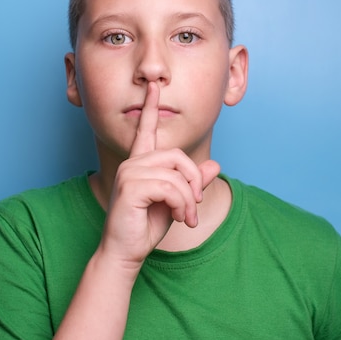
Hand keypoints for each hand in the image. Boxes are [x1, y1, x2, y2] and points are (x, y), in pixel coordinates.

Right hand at [98, 82, 219, 273]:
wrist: (126, 252)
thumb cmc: (145, 227)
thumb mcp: (176, 202)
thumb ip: (192, 183)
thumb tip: (214, 165)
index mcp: (140, 163)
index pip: (146, 129)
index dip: (150, 108)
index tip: (153, 87)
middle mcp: (133, 163)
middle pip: (177, 156)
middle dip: (193, 182)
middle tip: (195, 205)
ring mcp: (129, 172)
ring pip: (176, 174)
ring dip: (188, 200)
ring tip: (186, 217)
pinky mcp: (130, 187)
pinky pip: (170, 186)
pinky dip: (180, 204)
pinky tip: (177, 216)